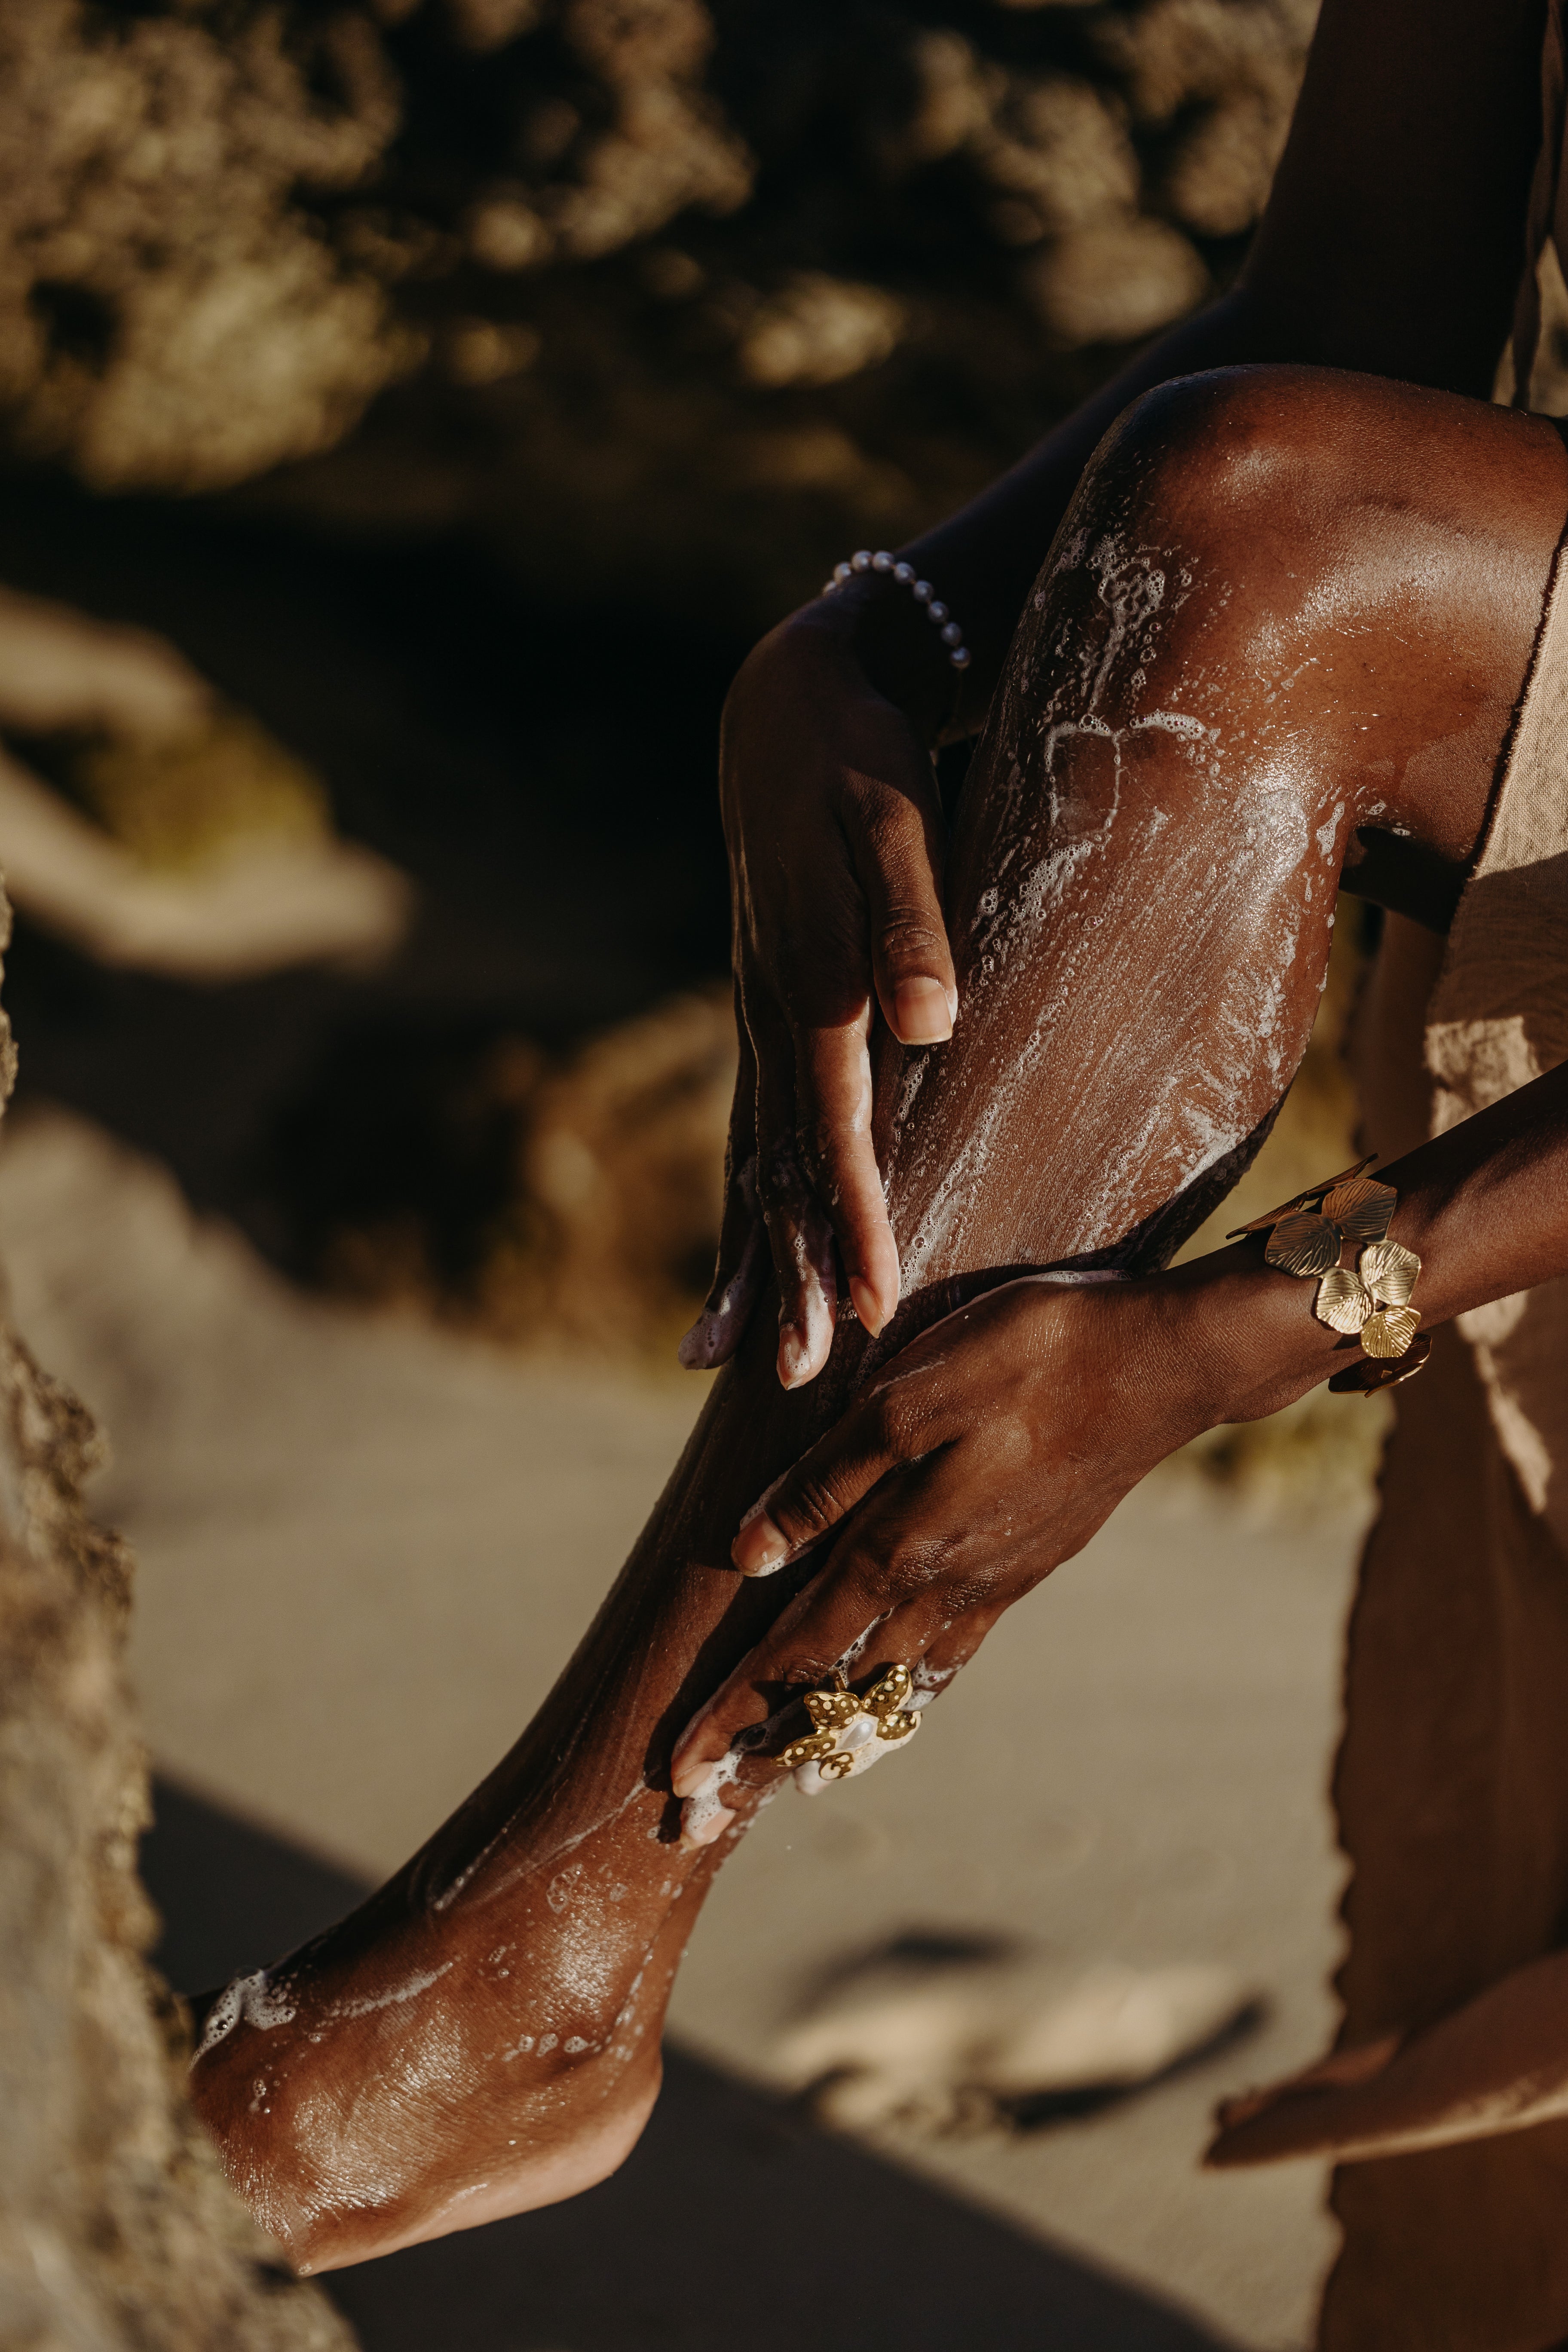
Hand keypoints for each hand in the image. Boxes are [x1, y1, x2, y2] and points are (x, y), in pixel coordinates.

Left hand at [671, 1271, 1244, 1819]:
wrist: (1164, 1362)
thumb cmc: (1030, 1354)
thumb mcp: (910, 1396)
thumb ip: (829, 1479)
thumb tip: (748, 1553)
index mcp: (904, 1544)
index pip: (795, 1654)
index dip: (730, 1716)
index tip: (675, 1777)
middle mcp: (945, 1585)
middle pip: (838, 1694)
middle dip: (766, 1756)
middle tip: (705, 1820)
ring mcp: (993, 1583)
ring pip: (898, 1687)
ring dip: (839, 1739)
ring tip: (794, 1784)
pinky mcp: (1029, 1565)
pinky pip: (953, 1656)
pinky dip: (912, 1699)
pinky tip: (904, 1706)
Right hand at [678, 602, 958, 1388]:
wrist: (782, 709)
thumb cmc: (856, 762)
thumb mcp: (893, 820)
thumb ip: (910, 923)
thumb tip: (930, 1025)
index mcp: (810, 983)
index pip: (836, 1127)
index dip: (854, 1219)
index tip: (872, 1302)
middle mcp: (772, 1017)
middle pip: (781, 1168)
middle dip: (791, 1274)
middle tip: (798, 1376)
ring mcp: (758, 1022)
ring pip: (756, 1161)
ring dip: (756, 1258)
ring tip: (742, 1357)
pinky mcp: (763, 1017)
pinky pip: (753, 1130)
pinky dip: (745, 1204)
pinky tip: (738, 1263)